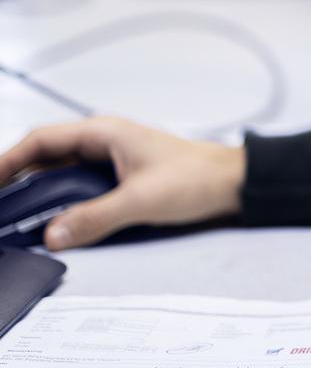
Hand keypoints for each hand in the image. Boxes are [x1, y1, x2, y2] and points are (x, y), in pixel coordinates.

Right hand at [0, 117, 245, 249]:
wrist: (231, 183)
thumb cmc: (195, 178)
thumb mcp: (142, 200)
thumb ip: (96, 217)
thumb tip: (53, 235)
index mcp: (104, 133)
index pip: (41, 141)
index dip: (7, 161)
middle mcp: (102, 141)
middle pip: (43, 156)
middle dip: (14, 179)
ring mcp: (109, 160)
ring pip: (58, 173)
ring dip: (34, 192)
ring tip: (11, 217)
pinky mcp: (117, 178)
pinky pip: (75, 187)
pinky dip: (56, 201)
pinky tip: (46, 222)